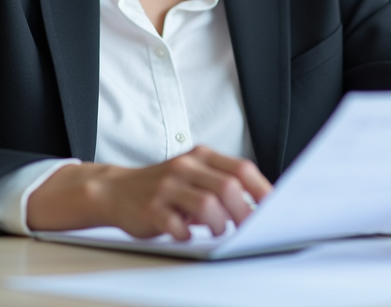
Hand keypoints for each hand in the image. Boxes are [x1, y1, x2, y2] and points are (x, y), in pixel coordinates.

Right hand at [26, 146, 271, 240]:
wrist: (115, 190)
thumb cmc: (164, 188)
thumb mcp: (193, 176)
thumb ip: (221, 183)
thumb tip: (260, 207)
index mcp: (201, 156)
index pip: (241, 169)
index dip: (262, 190)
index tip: (275, 209)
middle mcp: (184, 166)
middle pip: (227, 187)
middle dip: (244, 213)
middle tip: (248, 229)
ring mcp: (166, 186)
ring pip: (206, 204)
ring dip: (219, 224)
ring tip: (218, 232)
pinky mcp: (150, 207)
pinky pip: (176, 224)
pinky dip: (187, 234)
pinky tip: (187, 234)